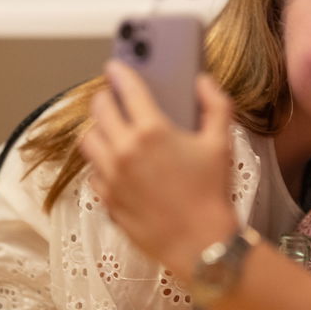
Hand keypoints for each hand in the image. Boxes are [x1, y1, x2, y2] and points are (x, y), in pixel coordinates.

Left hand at [80, 61, 238, 277]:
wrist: (200, 243)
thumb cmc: (212, 194)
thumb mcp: (222, 143)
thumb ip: (215, 105)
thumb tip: (203, 82)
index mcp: (152, 131)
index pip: (127, 88)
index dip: (120, 71)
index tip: (116, 66)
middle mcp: (124, 149)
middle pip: (99, 109)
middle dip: (106, 97)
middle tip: (115, 97)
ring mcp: (111, 175)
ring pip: (88, 139)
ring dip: (98, 128)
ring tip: (111, 128)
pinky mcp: (106, 198)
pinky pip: (93, 172)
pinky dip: (102, 162)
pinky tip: (117, 163)